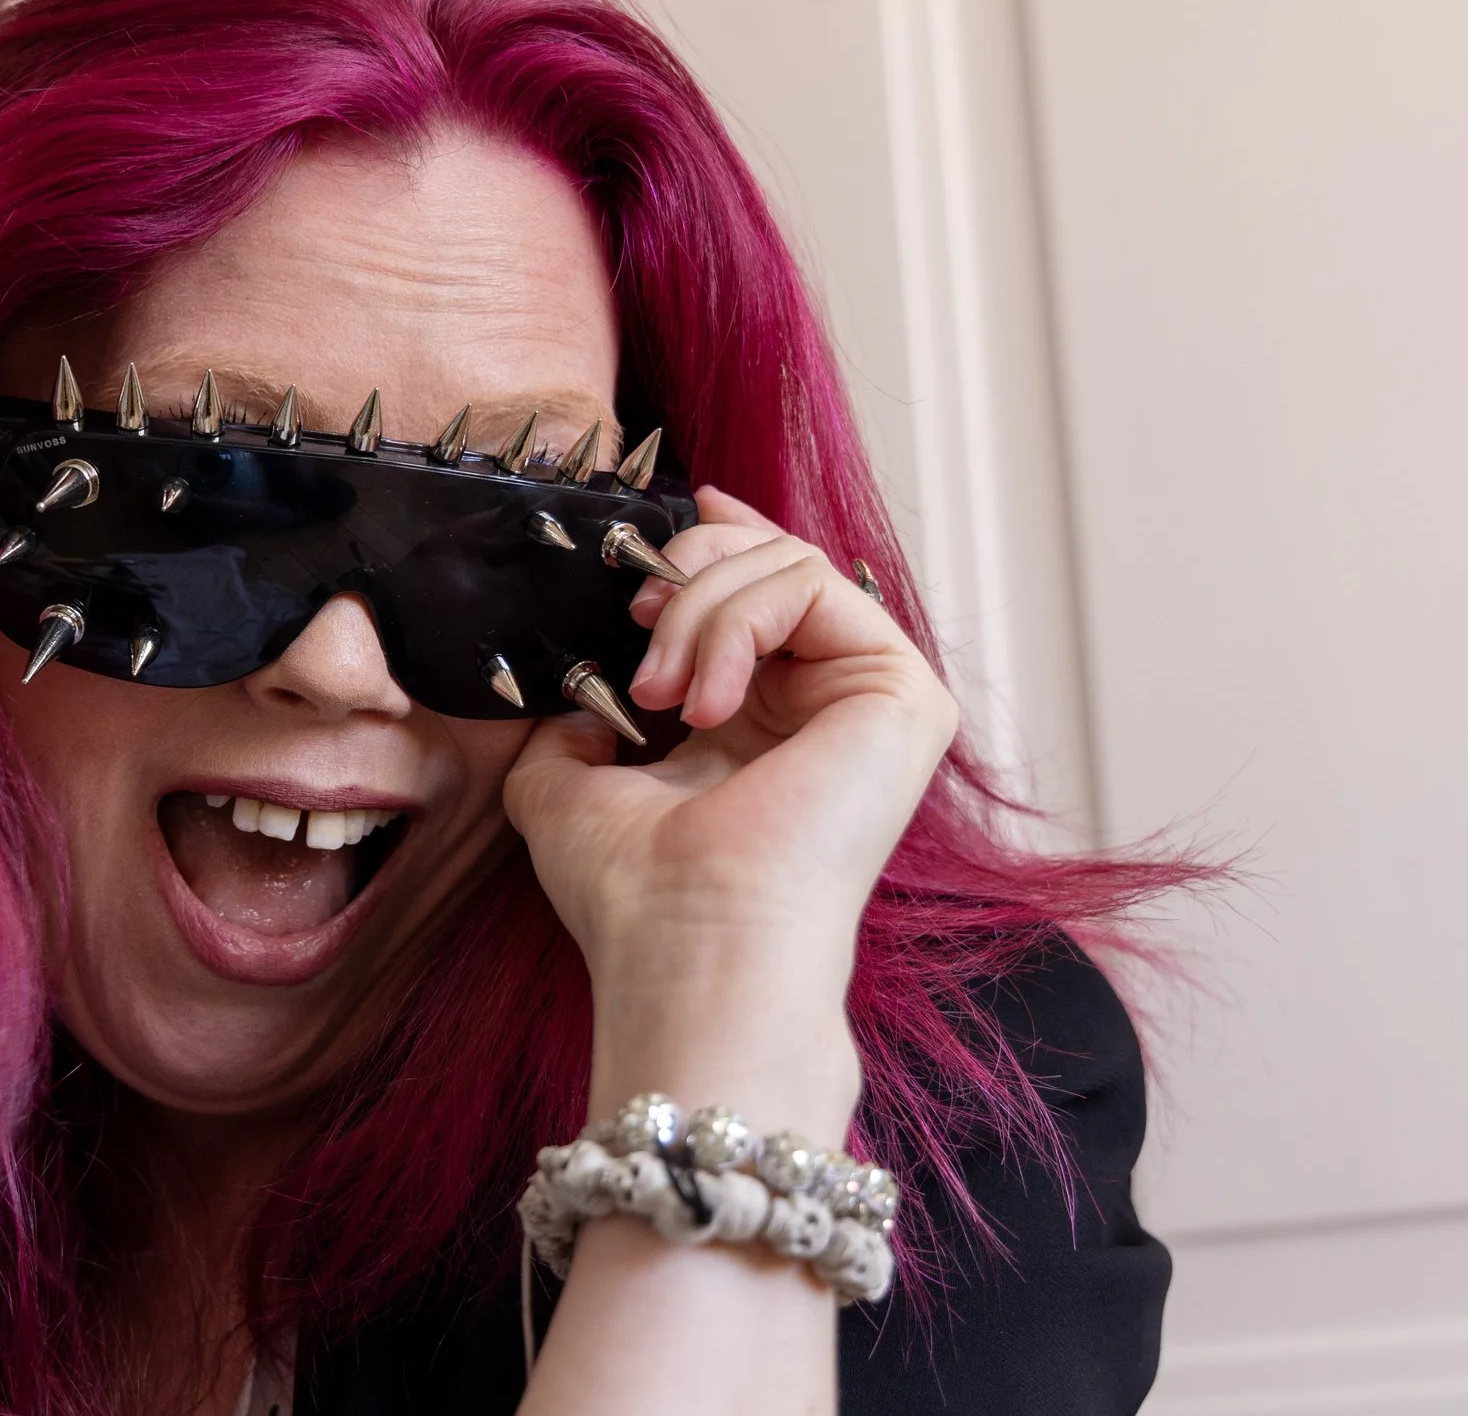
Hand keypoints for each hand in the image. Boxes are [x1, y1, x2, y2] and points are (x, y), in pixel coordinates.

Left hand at [502, 486, 958, 1133]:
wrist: (688, 944)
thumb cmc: (634, 894)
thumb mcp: (564, 785)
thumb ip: (571, 723)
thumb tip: (579, 691)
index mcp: (761, 727)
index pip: (759, 595)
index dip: (716, 543)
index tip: (661, 524)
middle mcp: (824, 710)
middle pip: (771, 562)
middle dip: (687, 574)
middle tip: (638, 625)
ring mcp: (871, 701)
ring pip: (786, 566)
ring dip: (699, 612)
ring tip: (659, 694)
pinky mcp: (902, 694)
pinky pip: (811, 584)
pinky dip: (737, 622)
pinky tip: (703, 704)